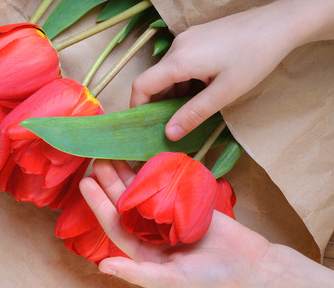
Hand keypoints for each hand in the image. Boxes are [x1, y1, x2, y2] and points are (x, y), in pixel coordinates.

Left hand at [80, 159, 333, 287]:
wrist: (252, 266)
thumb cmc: (211, 280)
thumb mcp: (172, 279)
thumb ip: (138, 274)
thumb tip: (103, 268)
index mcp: (144, 250)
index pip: (115, 223)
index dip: (99, 204)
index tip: (86, 182)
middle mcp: (152, 230)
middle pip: (126, 202)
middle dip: (111, 182)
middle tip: (97, 159)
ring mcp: (169, 215)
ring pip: (144, 190)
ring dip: (129, 173)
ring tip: (114, 153)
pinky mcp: (187, 202)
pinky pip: (167, 184)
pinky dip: (156, 170)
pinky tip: (144, 156)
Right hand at [130, 0, 333, 140]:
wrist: (279, 24)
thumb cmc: (254, 59)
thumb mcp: (224, 93)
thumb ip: (193, 114)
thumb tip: (169, 134)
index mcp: (179, 60)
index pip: (142, 85)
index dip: (137, 107)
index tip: (142, 126)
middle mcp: (177, 46)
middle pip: (155, 79)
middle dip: (158, 104)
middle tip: (171, 125)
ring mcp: (187, 39)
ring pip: (168, 72)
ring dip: (173, 93)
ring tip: (190, 111)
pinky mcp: (197, 37)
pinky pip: (180, 62)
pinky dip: (183, 81)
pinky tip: (201, 90)